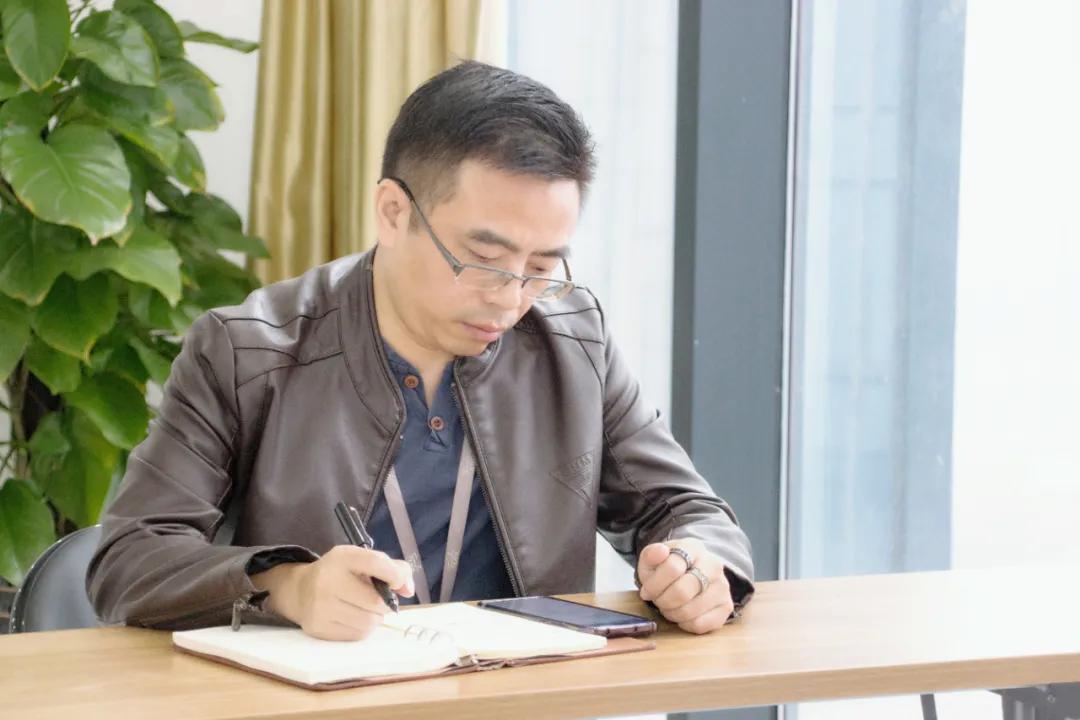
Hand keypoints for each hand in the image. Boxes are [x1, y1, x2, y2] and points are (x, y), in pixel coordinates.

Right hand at [251, 545, 413, 640]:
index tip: (397, 582)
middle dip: (385, 603)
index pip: (376, 563)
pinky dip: (363, 628)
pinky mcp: (319, 628)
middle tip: (379, 600)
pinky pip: (357, 635)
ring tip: (365, 609)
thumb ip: (392, 568)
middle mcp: (328, 580)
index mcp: (342, 557)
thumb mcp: (362, 561)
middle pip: (376, 601)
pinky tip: (353, 618)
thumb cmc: (341, 574)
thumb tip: (408, 590)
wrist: (300, 590)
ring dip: (375, 618)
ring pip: (369, 622)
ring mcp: (321, 606)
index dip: (395, 575)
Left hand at [636, 538, 733, 633]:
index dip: (653, 584)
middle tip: (658, 600)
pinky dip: (685, 623)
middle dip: (662, 601)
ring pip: (689, 611)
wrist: (690, 573)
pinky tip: (682, 613)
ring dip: (671, 613)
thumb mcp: (653, 559)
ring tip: (669, 605)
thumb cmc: (668, 568)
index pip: (672, 568)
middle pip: (681, 592)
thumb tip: (660, 551)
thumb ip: (651, 555)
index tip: (647, 589)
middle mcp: (713, 566)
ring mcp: (722, 587)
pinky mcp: (726, 607)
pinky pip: (699, 625)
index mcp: (694, 548)